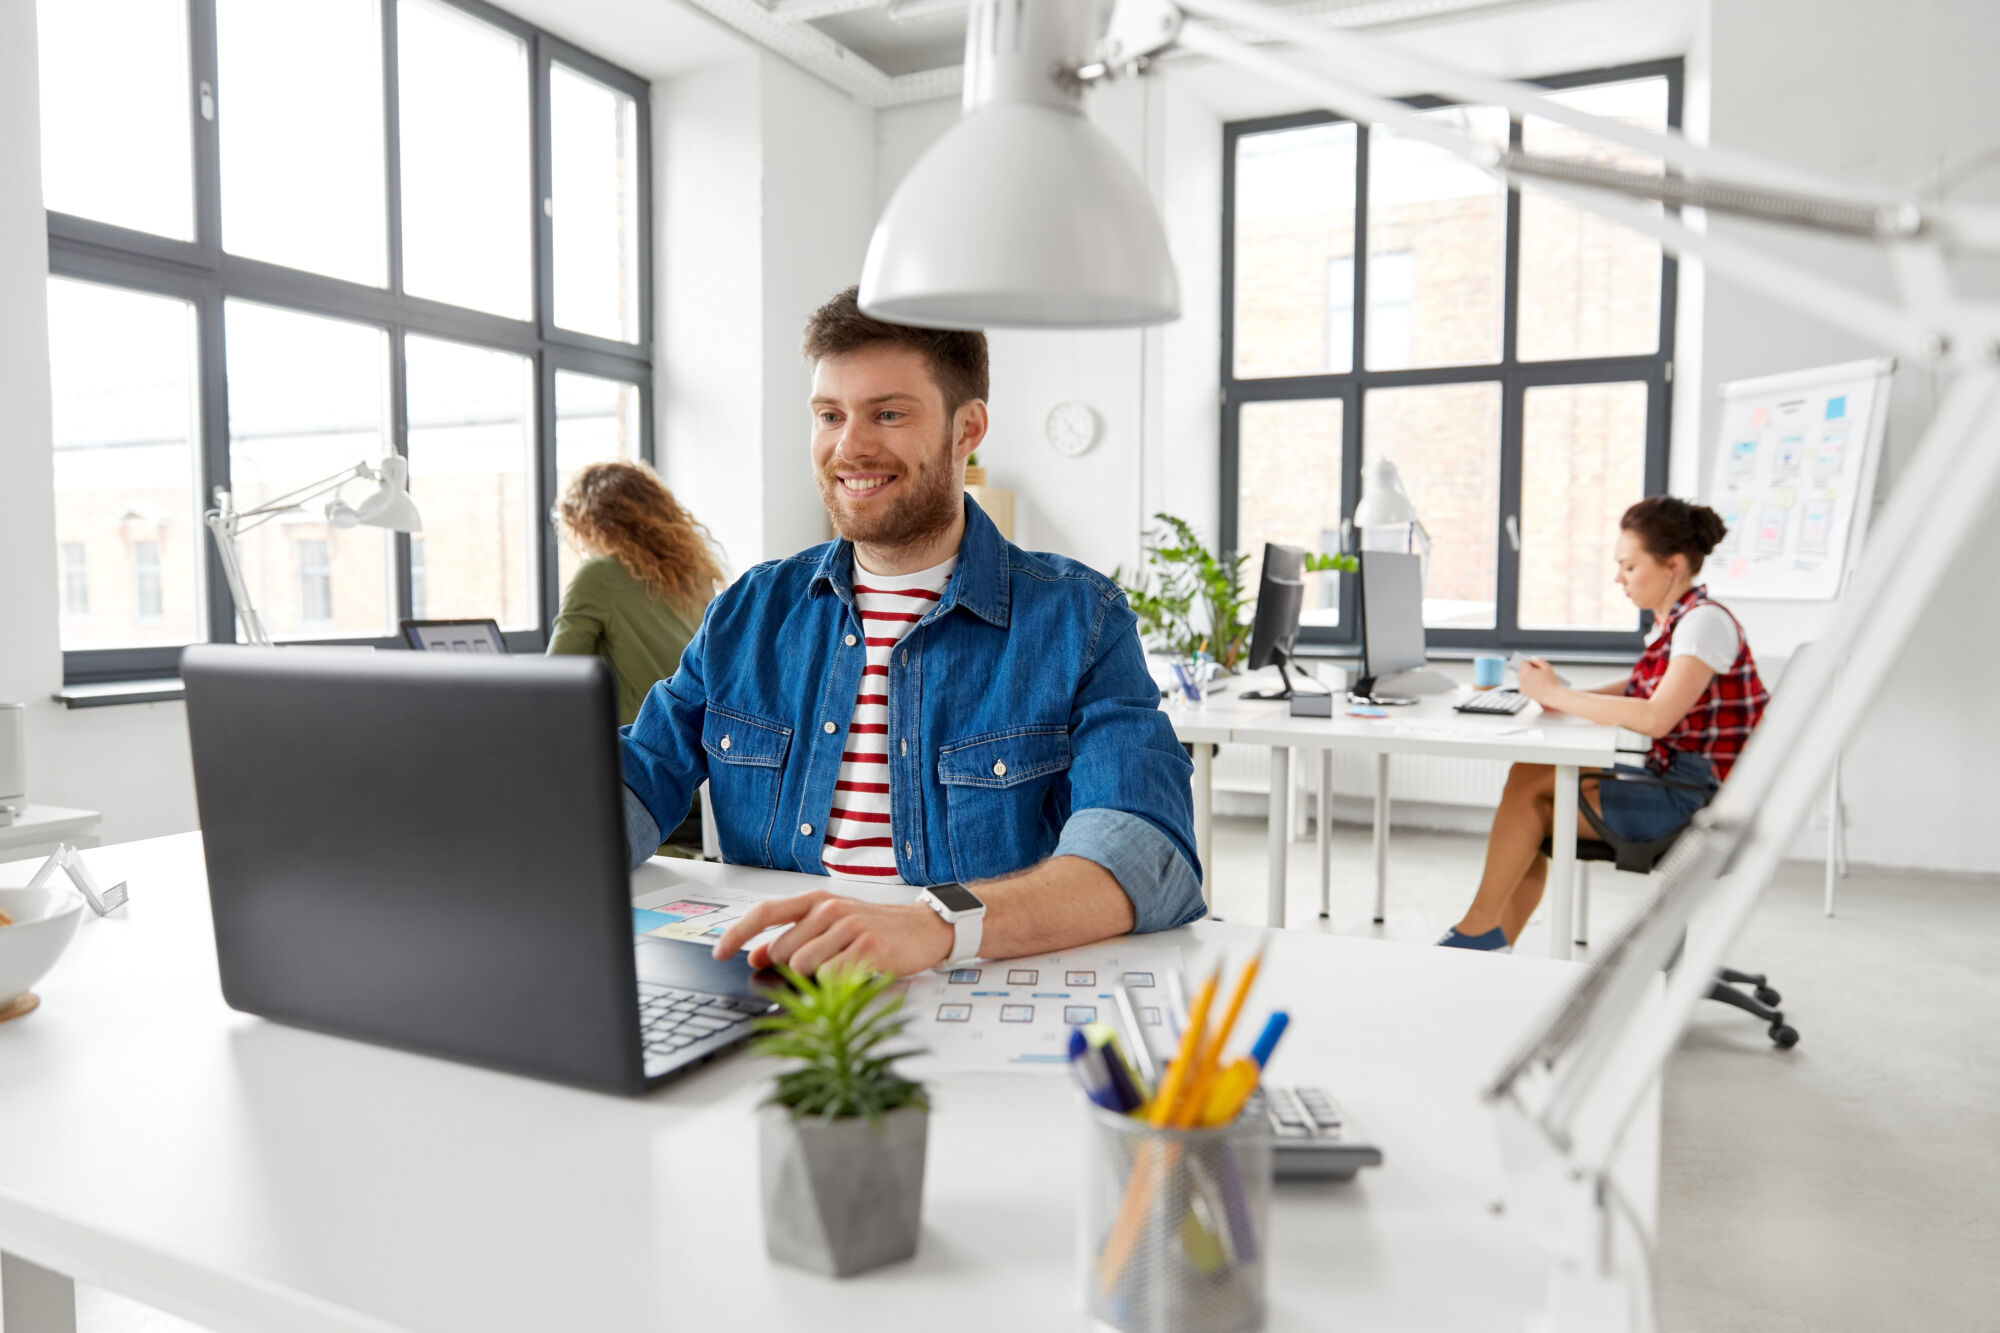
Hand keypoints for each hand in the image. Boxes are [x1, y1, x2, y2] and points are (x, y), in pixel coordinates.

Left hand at [711, 889, 953, 978]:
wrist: (924, 928)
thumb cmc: (874, 928)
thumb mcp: (830, 926)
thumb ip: (792, 936)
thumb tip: (755, 953)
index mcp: (815, 901)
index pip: (765, 913)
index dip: (737, 934)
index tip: (718, 953)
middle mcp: (829, 909)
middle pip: (782, 952)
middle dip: (794, 966)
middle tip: (827, 960)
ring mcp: (849, 927)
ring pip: (804, 967)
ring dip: (819, 976)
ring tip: (845, 964)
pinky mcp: (868, 948)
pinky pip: (832, 977)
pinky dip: (840, 983)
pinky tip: (858, 971)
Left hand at [1516, 657, 1564, 706]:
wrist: (1552, 696)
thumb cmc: (1551, 683)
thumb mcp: (1547, 667)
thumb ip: (1539, 661)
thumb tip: (1533, 660)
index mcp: (1526, 671)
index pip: (1523, 662)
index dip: (1530, 662)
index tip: (1534, 665)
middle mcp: (1522, 678)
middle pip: (1522, 670)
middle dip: (1529, 670)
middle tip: (1538, 673)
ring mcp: (1522, 686)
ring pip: (1522, 677)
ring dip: (1528, 677)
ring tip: (1538, 680)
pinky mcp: (1523, 692)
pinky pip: (1523, 685)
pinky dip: (1528, 684)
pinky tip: (1536, 686)